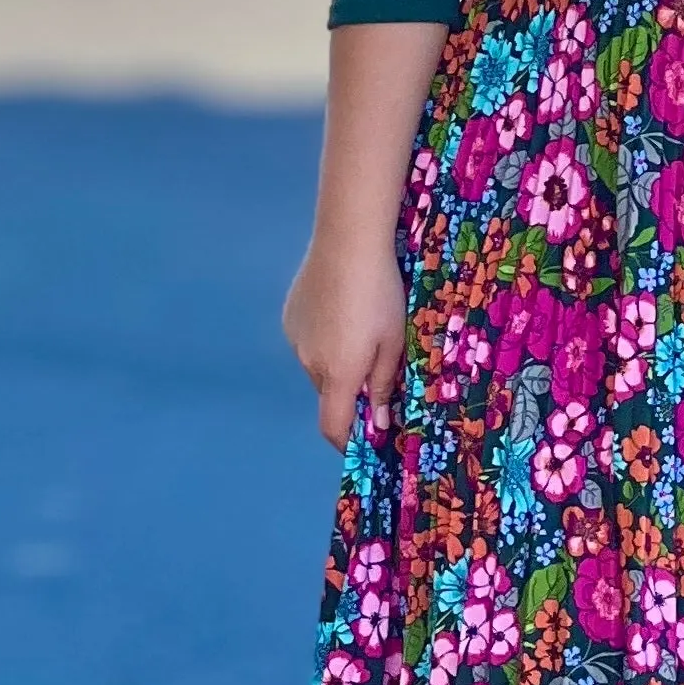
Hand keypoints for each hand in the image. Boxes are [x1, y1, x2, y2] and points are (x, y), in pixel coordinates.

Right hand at [282, 236, 408, 447]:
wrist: (347, 242)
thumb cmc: (380, 294)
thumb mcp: (393, 342)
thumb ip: (383, 385)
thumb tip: (377, 424)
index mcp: (338, 374)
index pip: (332, 426)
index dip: (346, 442)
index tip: (364, 441)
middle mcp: (309, 362)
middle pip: (328, 393)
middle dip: (349, 392)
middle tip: (376, 368)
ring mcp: (295, 337)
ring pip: (317, 365)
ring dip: (336, 363)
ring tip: (360, 329)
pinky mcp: (290, 315)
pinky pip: (307, 340)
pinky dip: (324, 340)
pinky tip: (341, 311)